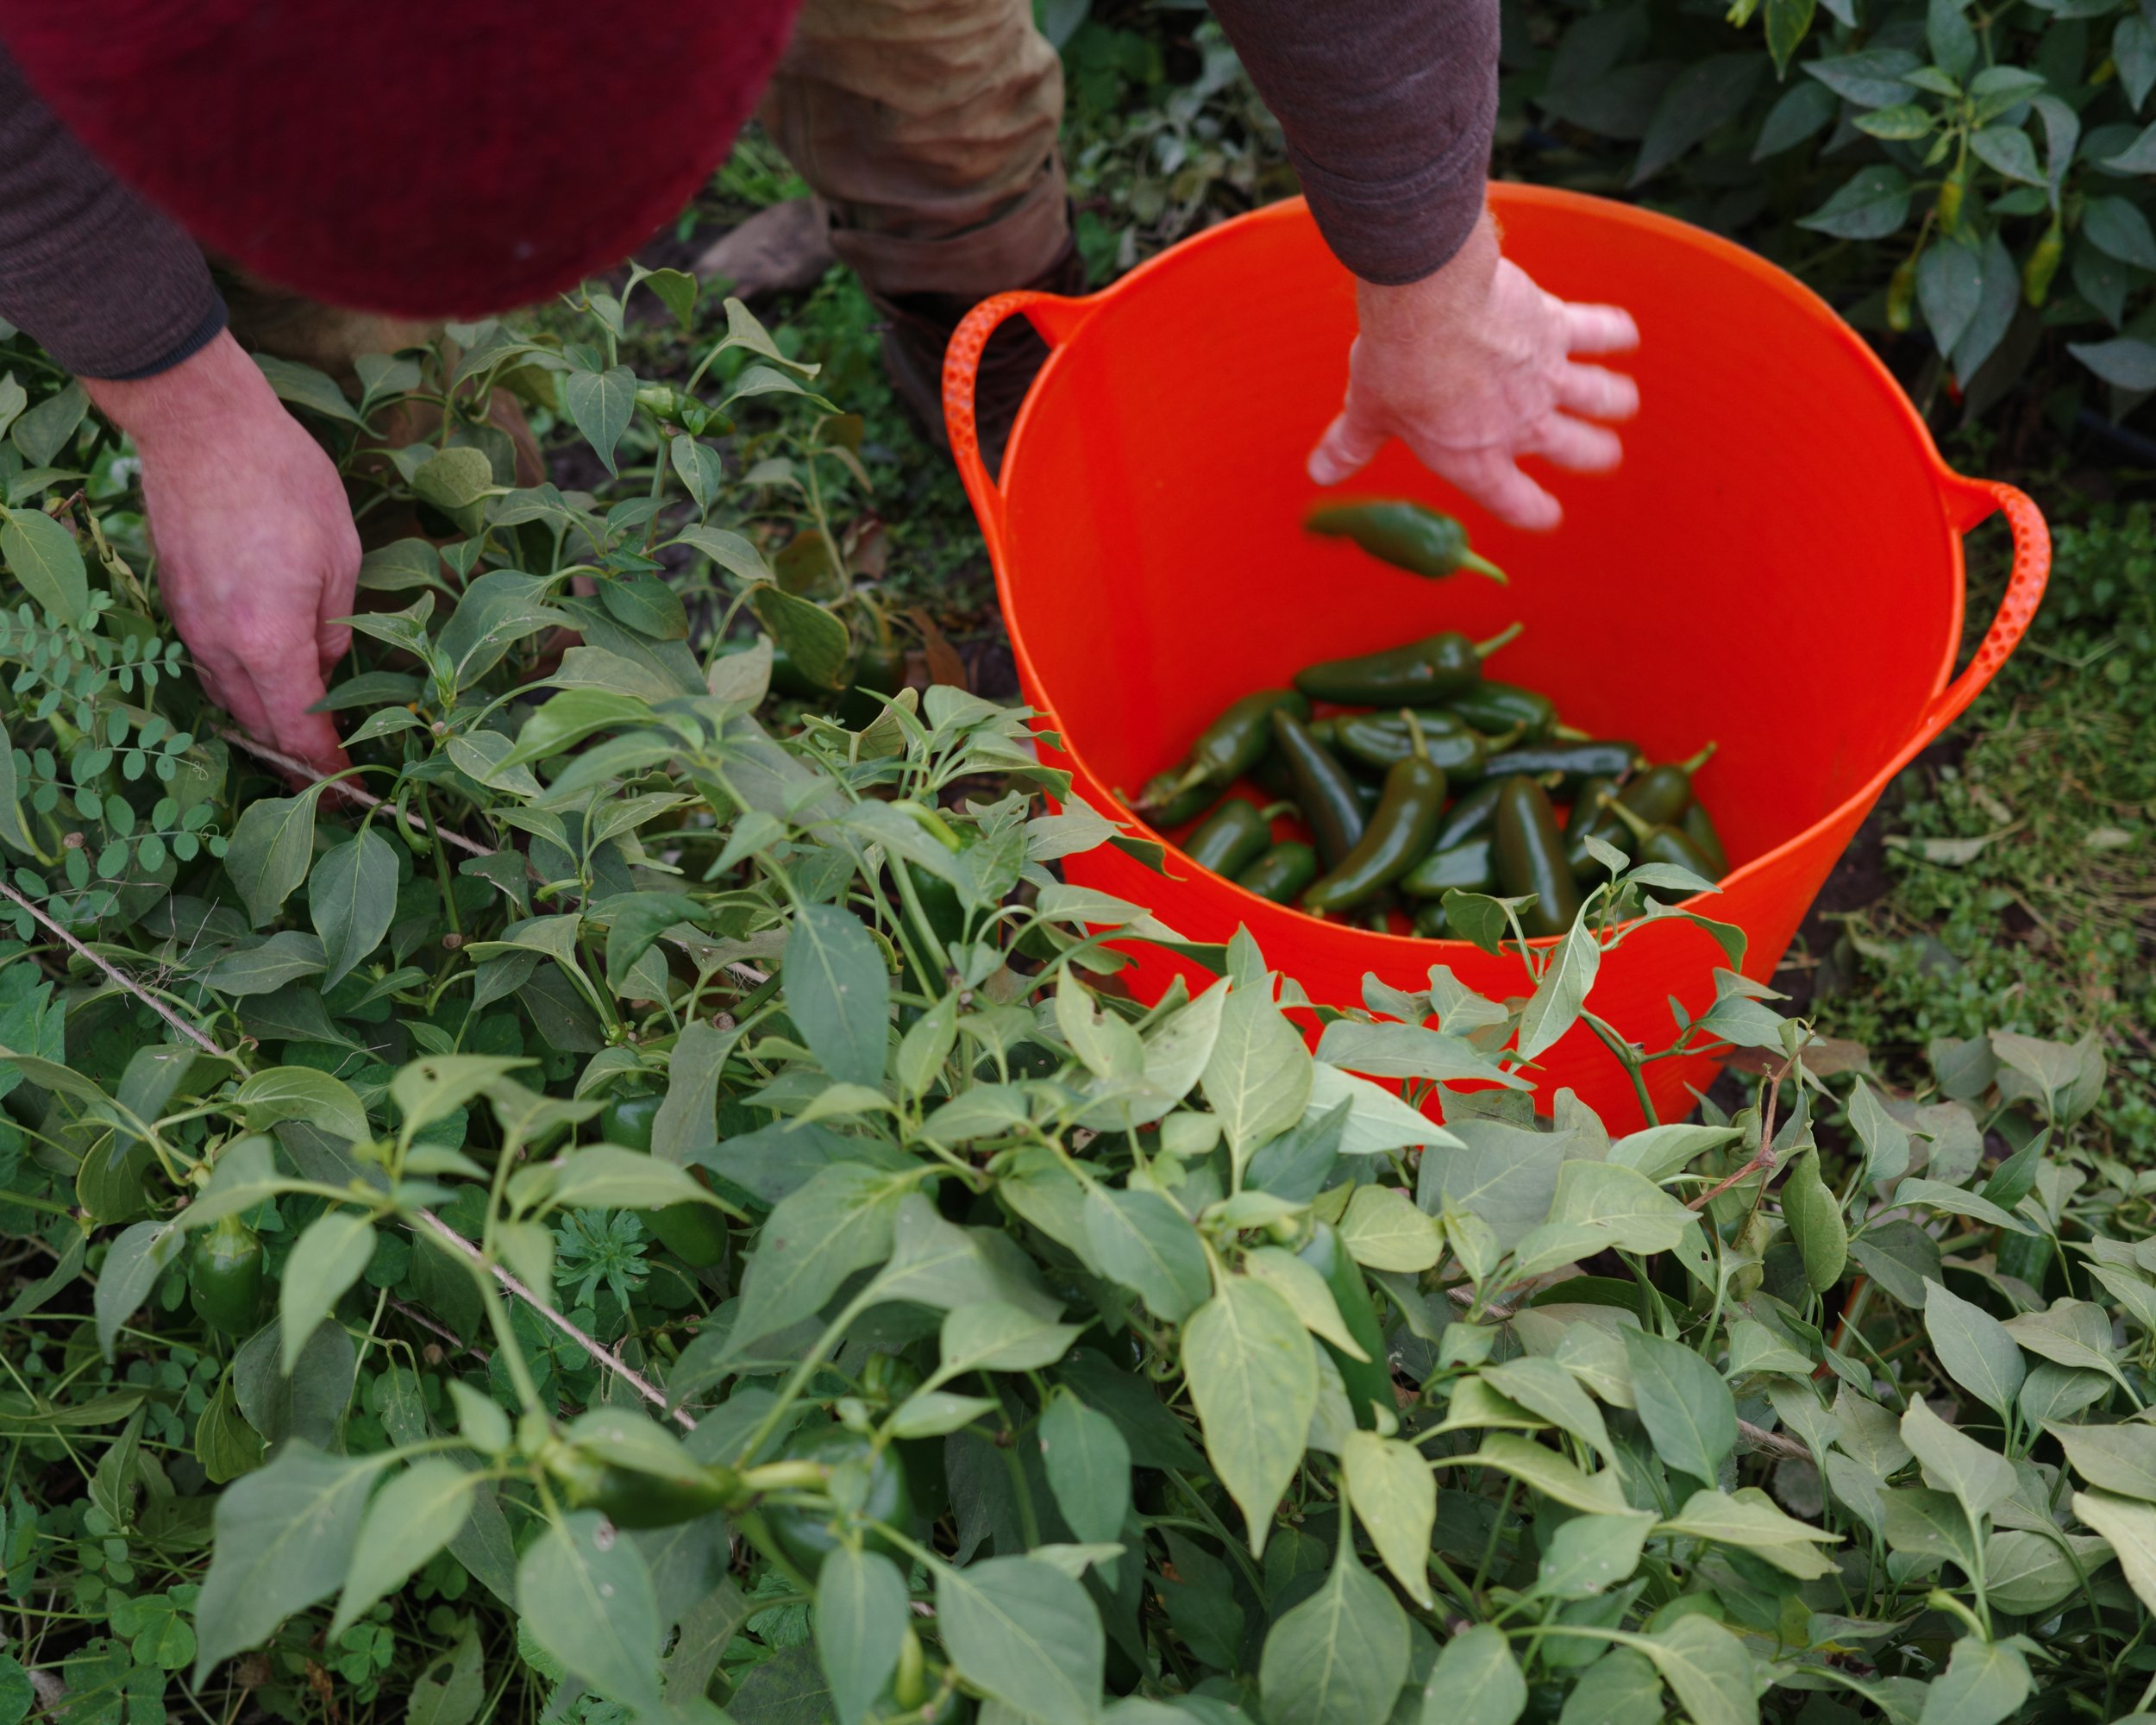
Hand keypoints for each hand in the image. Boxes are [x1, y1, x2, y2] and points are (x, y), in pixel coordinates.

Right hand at [83, 331, 358, 776]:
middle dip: (296, 754)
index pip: (297, 731)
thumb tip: (330, 672)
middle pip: (259, 725)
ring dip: (265, 719)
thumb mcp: (341, 558)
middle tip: (333, 769)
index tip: (352, 786)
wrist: (203, 428)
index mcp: (269, 639)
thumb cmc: (285, 482)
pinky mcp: (176, 601)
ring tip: (303, 730)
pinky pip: (209, 662)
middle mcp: (220, 644)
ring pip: (229, 696)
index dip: (326, 766)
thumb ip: (335, 628)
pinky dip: (239, 681)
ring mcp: (190, 624)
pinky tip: (267, 676)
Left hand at [1308, 211, 1640, 530]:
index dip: (1536, 513)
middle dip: (1595, 456)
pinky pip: (1601, 331)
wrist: (1428, 303)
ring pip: (1603, 399)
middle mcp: (1522, 424)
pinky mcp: (1558, 327)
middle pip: (1579, 452)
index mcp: (1475, 458)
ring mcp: (1547, 377)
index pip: (1518, 503)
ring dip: (1614, 403)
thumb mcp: (1368, 411)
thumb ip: (1351, 446)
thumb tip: (1319, 474)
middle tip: (1601, 454)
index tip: (1546, 515)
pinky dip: (1616, 333)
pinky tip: (1624, 336)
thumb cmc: (1396, 362)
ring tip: (1621, 404)